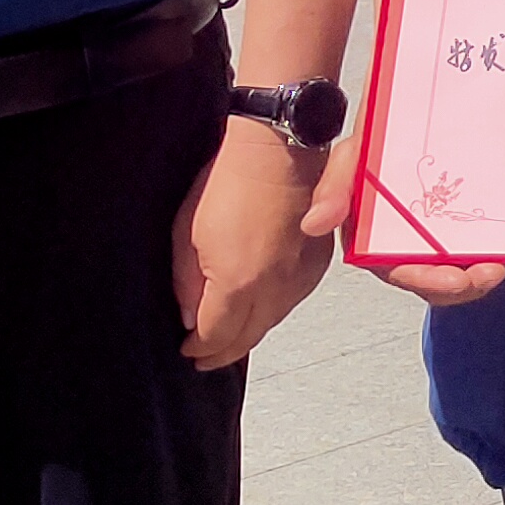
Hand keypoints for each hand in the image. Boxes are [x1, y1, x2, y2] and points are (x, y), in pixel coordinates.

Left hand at [174, 119, 332, 369]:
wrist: (278, 147)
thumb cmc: (230, 179)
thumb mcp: (187, 232)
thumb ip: (187, 282)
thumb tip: (191, 314)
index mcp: (239, 284)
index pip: (217, 336)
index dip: (199, 349)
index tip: (187, 350)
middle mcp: (275, 288)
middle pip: (248, 338)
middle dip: (223, 352)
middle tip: (205, 357)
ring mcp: (300, 276)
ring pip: (272, 322)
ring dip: (249, 333)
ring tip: (230, 336)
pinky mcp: (317, 262)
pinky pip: (292, 300)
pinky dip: (273, 311)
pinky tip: (260, 307)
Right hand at [306, 135, 504, 305]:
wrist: (406, 102)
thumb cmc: (374, 134)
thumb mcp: (350, 155)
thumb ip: (333, 188)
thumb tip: (314, 225)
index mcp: (372, 237)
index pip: (396, 271)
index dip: (424, 280)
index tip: (453, 280)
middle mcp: (402, 241)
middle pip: (432, 278)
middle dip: (461, 285)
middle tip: (489, 274)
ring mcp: (431, 231)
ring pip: (455, 268)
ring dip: (477, 276)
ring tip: (499, 267)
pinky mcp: (455, 216)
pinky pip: (474, 242)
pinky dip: (490, 248)